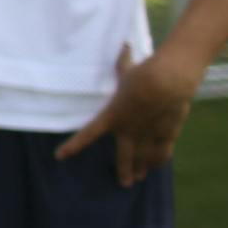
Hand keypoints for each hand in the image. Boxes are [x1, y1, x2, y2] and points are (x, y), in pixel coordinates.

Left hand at [56, 44, 201, 186]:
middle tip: (124, 183)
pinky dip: (159, 160)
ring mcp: (148, 135)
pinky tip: (157, 167)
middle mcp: (128, 130)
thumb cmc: (144, 73)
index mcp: (112, 116)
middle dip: (123, 171)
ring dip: (141, 169)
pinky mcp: (166, 134)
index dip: (73, 146)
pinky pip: (162, 152)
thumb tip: (124, 45)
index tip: (60, 156)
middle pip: (124, 157)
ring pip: (143, 159)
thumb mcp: (128, 68)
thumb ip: (123, 61)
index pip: (87, 134)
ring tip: (139, 178)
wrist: (167, 82)